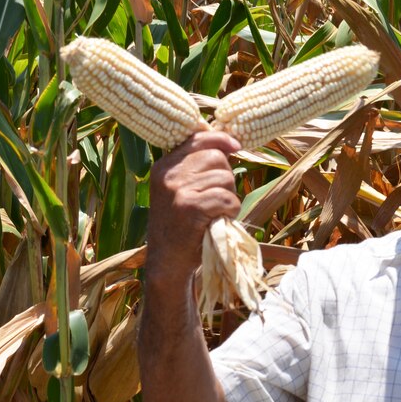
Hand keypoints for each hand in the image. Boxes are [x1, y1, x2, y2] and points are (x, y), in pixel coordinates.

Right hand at [145, 131, 241, 287]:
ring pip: (225, 178)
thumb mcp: (182, 191)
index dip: (220, 139)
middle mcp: (167, 174)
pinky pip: (226, 197)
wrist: (168, 262)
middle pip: (216, 157)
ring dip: (229, 197)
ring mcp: (177, 190)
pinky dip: (231, 210)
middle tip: (219, 199)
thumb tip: (230, 143)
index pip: (197, 138)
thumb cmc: (182, 227)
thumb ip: (198, 168)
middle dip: (227, 177)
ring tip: (216, 213)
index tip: (236, 145)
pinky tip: (220, 220)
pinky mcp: (190, 207)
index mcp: (164, 166)